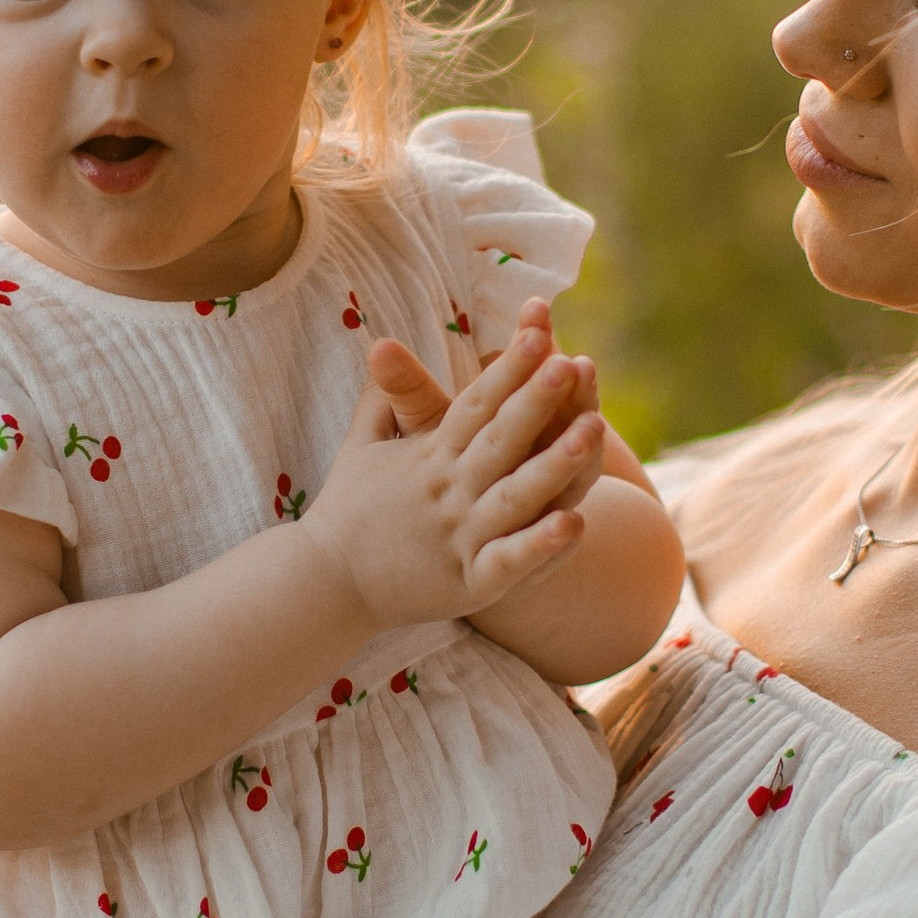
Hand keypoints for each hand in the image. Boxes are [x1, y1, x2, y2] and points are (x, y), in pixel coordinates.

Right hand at [300, 310, 607, 633]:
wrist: (323, 585)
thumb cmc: (349, 512)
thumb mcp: (361, 448)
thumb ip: (382, 401)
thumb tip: (382, 347)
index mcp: (429, 457)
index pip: (474, 404)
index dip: (507, 369)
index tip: (537, 331)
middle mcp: (448, 491)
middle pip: (499, 440)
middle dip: (535, 401)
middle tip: (568, 364)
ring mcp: (459, 537)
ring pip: (515, 496)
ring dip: (555, 464)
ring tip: (594, 431)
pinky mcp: (468, 583)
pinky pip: (510, 562)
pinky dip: (541, 545)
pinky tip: (575, 524)